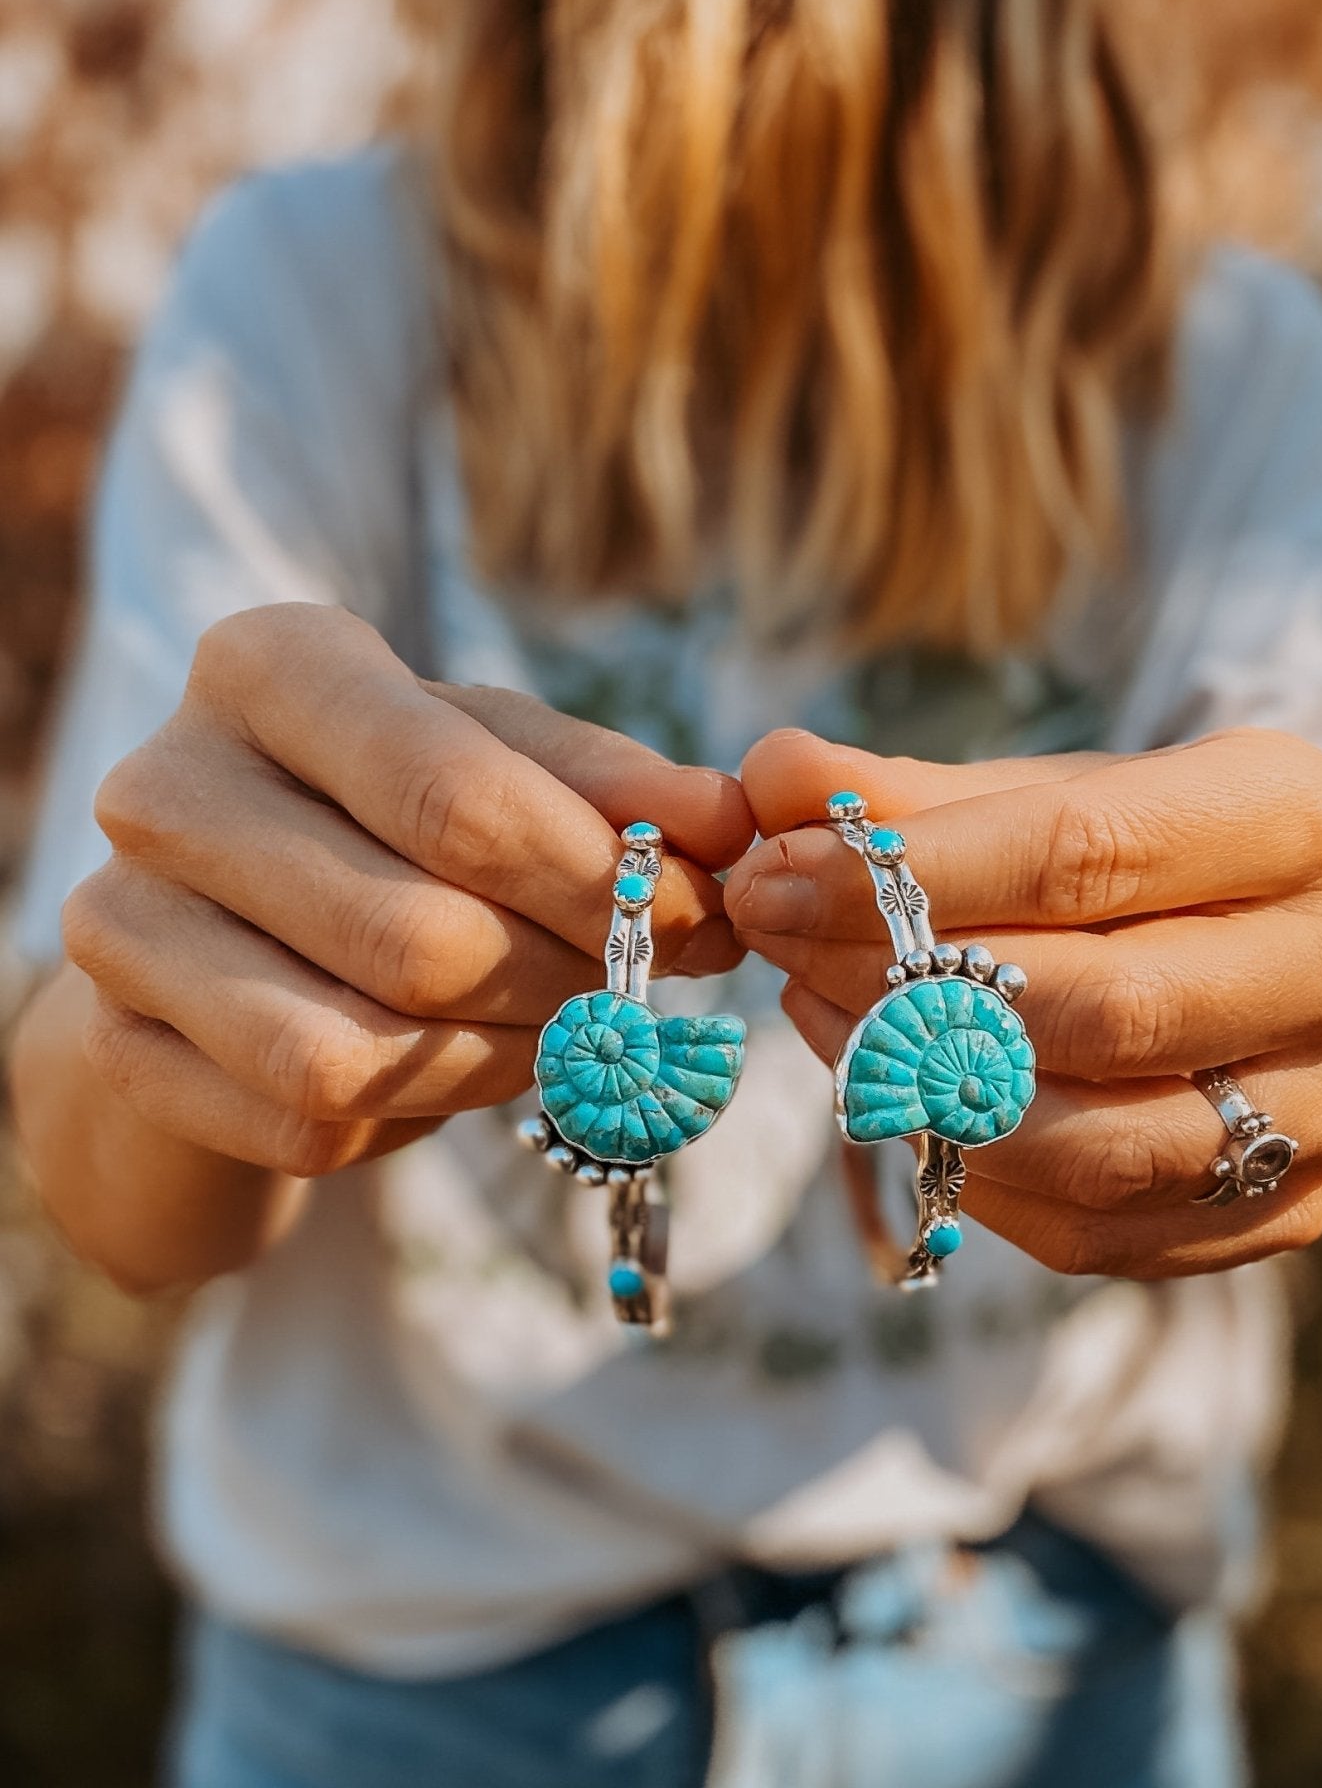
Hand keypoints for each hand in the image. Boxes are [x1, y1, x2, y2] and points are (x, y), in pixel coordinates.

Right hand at [62, 604, 752, 1179]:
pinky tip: (454, 1067)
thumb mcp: (501, 765)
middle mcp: (168, 781)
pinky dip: (417, 1116)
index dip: (601, 877)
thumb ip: (612, 788)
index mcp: (269, 665)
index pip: (456, 793)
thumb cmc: (388, 822)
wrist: (231, 931)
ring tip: (563, 1032)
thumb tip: (733, 820)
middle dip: (572, 982)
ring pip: (361, 1048)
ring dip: (503, 1060)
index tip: (706, 914)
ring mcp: (121, 920)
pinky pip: (308, 1122)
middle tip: (644, 991)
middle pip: (421, 935)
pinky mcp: (122, 1048)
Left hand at [727, 728, 1321, 1278]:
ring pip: (1100, 1142)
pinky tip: (889, 1095)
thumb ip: (904, 792)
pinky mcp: (1291, 1212)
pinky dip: (967, 1172)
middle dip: (902, 981)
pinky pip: (1096, 1231)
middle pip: (1104, 1006)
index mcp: (1309, 817)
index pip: (1092, 852)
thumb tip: (773, 775)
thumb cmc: (1128, 850)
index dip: (917, 873)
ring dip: (923, 1092)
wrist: (1246, 940)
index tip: (777, 873)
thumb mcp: (1030, 793)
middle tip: (776, 942)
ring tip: (817, 1013)